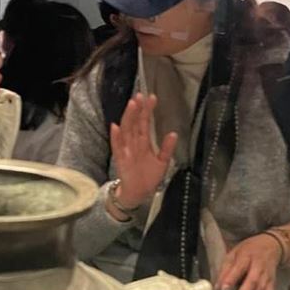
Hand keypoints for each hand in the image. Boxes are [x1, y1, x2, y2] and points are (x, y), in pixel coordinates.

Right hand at [110, 93, 177, 207]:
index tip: (152, 97)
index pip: (145, 123)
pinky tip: (115, 127)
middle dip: (137, 109)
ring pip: (126, 130)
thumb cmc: (149, 177)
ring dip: (128, 118)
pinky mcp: (120, 159)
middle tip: (140, 95)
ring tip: (131, 105)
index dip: (147, 110)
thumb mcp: (162, 162)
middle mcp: (134, 143)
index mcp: (144, 142)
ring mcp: (126, 150)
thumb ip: (167, 148)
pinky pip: (117, 147)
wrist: (139, 194)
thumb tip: (173, 133)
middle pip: (134, 123)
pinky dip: (115, 137)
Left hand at [217, 234, 281, 289]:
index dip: (231, 279)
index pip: (239, 268)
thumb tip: (216, 289)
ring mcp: (267, 275)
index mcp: (246, 256)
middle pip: (252, 282)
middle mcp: (258, 266)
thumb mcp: (234, 254)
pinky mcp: (272, 282)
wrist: (271, 245)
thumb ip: (225, 270)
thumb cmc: (248, 250)